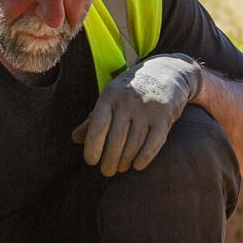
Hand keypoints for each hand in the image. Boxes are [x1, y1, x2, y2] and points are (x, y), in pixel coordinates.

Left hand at [73, 53, 202, 176]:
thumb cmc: (131, 90)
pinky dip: (144, 158)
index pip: (98, 127)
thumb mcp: (111, 97)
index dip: (92, 148)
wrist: (168, 71)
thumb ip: (93, 118)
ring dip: (125, 161)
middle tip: (107, 171)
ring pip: (134, 144)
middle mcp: (128, 101)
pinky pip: (153, 143)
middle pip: (116, 140)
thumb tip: (75, 139)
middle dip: (109, 160)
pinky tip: (137, 166)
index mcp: (110, 96)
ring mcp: (147, 108)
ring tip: (121, 168)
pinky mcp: (164, 116)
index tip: (91, 161)